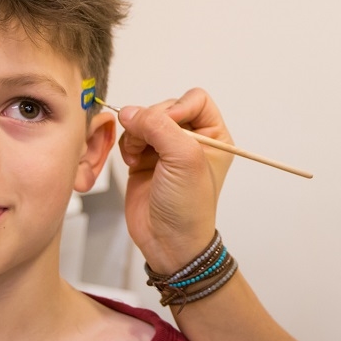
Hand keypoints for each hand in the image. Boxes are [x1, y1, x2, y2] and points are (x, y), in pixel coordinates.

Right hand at [117, 88, 232, 272]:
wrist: (168, 241)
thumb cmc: (189, 206)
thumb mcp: (184, 159)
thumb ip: (160, 126)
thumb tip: (130, 111)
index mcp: (213, 135)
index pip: (195, 99)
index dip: (177, 106)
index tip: (168, 124)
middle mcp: (191, 138)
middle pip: (164, 106)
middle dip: (151, 123)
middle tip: (149, 145)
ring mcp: (166, 148)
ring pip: (144, 120)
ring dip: (136, 134)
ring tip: (139, 156)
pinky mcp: (145, 158)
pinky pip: (130, 135)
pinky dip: (127, 144)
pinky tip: (132, 162)